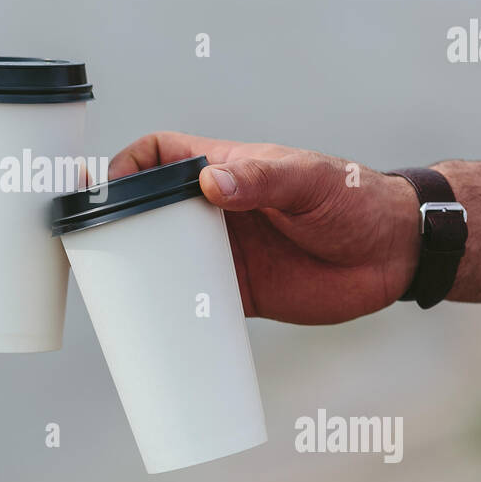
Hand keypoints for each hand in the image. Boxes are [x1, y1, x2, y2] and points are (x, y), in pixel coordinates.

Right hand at [109, 132, 421, 323]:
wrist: (394, 255)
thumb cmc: (354, 199)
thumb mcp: (308, 180)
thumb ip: (261, 178)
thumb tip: (211, 184)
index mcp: (223, 169)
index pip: (156, 156)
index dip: (124, 167)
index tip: (101, 188)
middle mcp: (213, 210)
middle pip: (147, 210)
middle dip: (113, 224)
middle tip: (86, 248)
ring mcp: (223, 251)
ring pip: (163, 258)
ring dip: (135, 272)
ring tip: (105, 291)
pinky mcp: (239, 292)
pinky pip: (191, 301)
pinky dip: (168, 312)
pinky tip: (148, 325)